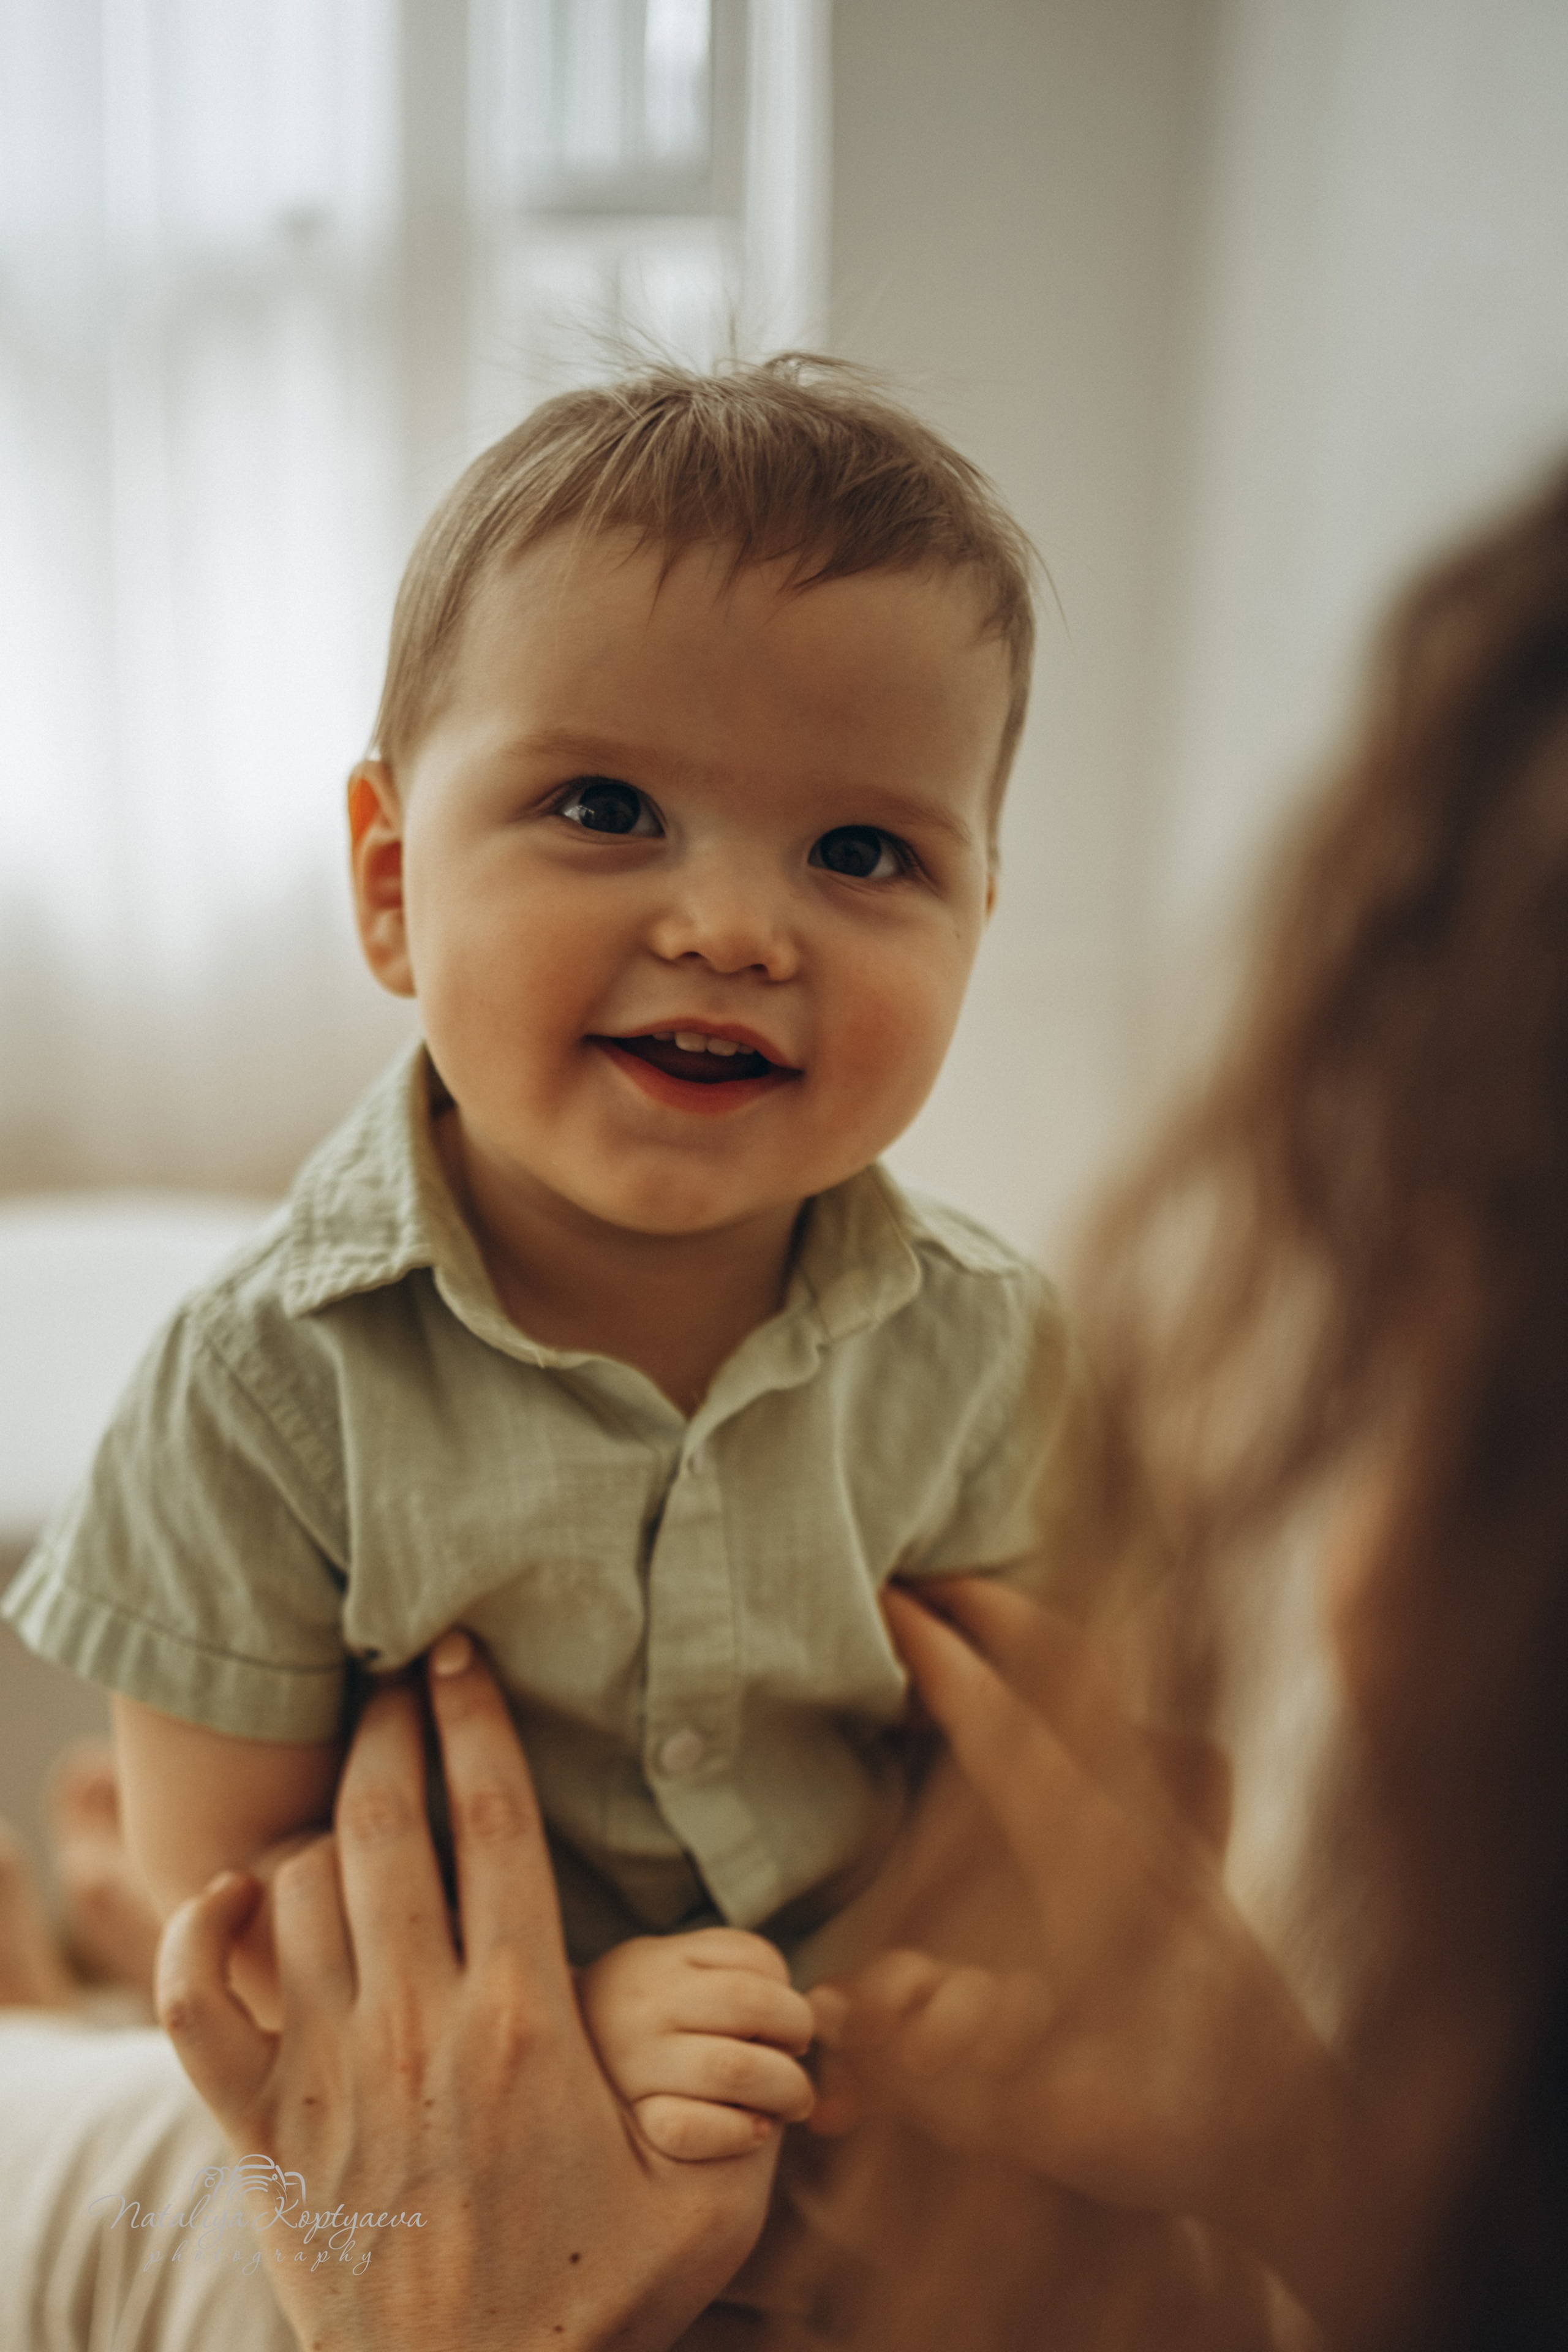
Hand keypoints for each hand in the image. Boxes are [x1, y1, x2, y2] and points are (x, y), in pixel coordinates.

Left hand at [156, 1632, 774, 2351]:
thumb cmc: (592, 2307)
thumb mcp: (708, 2208)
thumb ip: (753, 2106)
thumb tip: (794, 2024)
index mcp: (526, 2023)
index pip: (498, 1824)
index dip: (478, 1721)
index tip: (461, 1654)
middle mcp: (418, 2027)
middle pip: (389, 1825)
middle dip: (390, 1727)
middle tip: (396, 1673)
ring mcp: (328, 2078)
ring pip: (303, 1894)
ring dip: (322, 1827)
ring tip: (350, 1795)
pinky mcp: (263, 2136)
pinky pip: (200, 2007)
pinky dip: (200, 1936)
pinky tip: (232, 1893)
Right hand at [579, 1925, 815, 2158]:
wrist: (546, 2072)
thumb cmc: (640, 2023)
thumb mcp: (671, 1976)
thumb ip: (734, 1977)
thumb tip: (821, 2012)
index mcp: (657, 1959)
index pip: (754, 1958)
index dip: (788, 1989)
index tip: (786, 2019)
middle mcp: (642, 2004)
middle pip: (754, 2004)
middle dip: (798, 2032)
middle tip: (800, 2056)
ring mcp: (633, 2064)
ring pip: (735, 2066)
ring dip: (785, 2086)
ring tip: (793, 2101)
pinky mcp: (631, 2123)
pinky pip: (693, 2130)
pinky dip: (738, 2133)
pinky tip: (754, 2131)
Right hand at [807, 1580, 1399, 2342]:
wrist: (1304, 2143)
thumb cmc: (1175, 2128)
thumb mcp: (1037, 2116)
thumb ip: (929, 2060)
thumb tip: (841, 2000)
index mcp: (1095, 1868)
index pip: (1004, 1732)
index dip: (941, 1660)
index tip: (888, 1601)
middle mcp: (1142, 1828)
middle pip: (1075, 1674)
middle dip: (997, 1609)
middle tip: (925, 1577)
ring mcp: (1180, 1836)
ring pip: (1119, 1694)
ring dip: (1047, 1642)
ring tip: (987, 1619)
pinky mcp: (1197, 1859)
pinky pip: (1142, 1736)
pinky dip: (1091, 1696)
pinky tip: (1064, 1720)